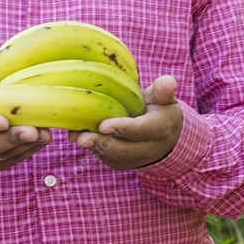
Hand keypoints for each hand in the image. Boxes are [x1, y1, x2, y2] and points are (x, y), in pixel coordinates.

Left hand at [68, 75, 182, 170]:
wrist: (166, 137)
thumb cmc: (160, 109)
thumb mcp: (165, 99)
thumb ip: (163, 91)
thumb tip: (169, 81)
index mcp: (160, 129)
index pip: (141, 130)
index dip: (123, 128)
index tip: (103, 125)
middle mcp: (148, 148)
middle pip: (124, 149)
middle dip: (102, 144)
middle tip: (81, 138)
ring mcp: (134, 158)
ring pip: (112, 155)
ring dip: (92, 146)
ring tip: (74, 136)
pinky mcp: (121, 162)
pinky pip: (105, 157)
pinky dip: (91, 147)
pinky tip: (76, 135)